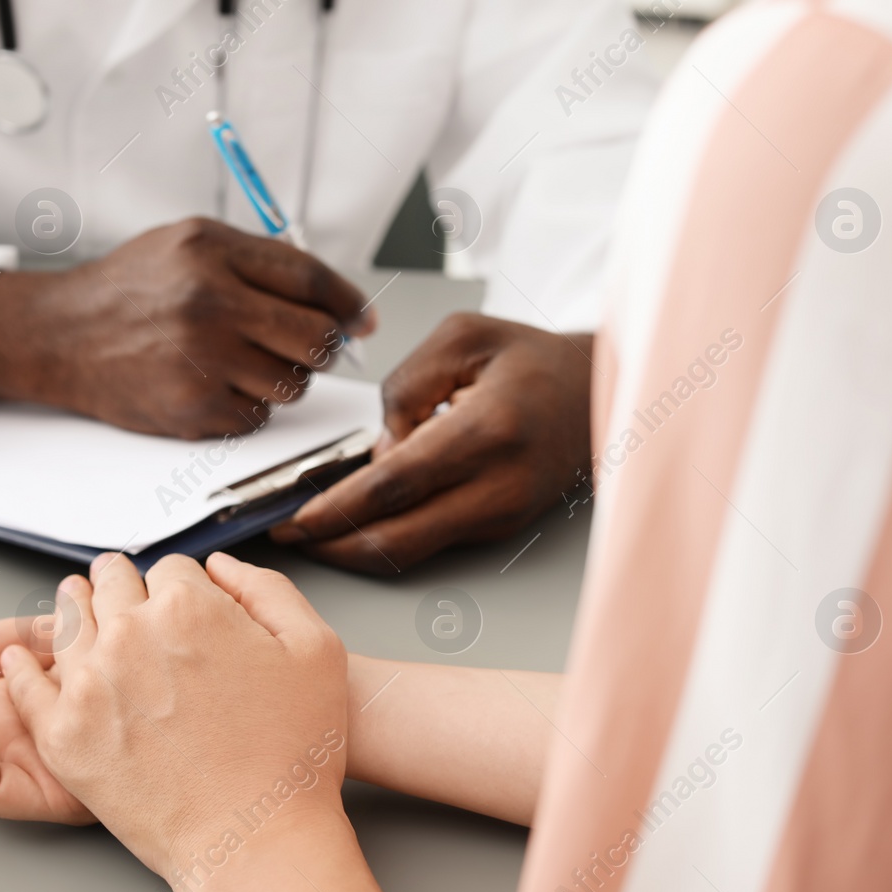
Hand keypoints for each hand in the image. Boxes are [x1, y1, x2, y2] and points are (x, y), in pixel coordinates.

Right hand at [0, 218, 374, 438]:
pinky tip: (217, 386)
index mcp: (211, 251)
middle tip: (310, 347)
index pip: (310, 279)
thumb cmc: (129, 289)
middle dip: (323, 347)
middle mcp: (208, 302)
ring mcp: (200, 359)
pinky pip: (256, 417)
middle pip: (314, 338)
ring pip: (292, 384)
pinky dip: (248, 406)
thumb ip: (258, 262)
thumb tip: (334, 302)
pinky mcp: (190, 407)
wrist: (58, 335)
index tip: (362, 319)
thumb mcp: (189, 244)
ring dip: (285, 379)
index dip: (347, 302)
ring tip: (250, 364)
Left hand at [0, 552, 349, 880]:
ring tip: (74, 608)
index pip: (168, 568)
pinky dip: (21, 667)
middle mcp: (131, 636)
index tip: (179, 605)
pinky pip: (26, 684)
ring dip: (75, 612)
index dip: (179, 586)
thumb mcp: (316, 648)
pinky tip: (20, 661)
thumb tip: (221, 566)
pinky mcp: (64, 735)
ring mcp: (91, 685)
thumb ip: (267, 589)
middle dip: (120, 587)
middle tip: (120, 594)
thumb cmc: (291, 754)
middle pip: (110, 585)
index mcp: (189, 608)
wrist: (255, 838)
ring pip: (68, 623)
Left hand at [271, 313, 591, 573]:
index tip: (295, 518)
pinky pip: (432, 542)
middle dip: (334, 546)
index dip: (337, 510)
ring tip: (313, 530)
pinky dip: (388, 537)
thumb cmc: (534, 361)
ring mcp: (501, 514)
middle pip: (399, 540)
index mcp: (487, 431)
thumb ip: (406, 386)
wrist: (601, 394)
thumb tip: (377, 449)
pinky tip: (359, 521)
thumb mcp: (463, 339)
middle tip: (289, 535)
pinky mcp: (500, 526)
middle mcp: (498, 485)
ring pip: (413, 552)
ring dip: (357, 547)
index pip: (394, 486)